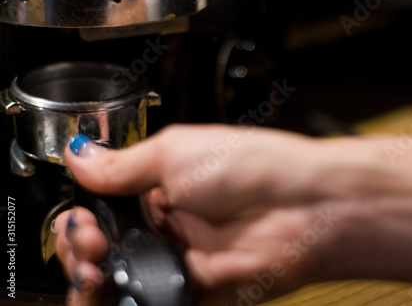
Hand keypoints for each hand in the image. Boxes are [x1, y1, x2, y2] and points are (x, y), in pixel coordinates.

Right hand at [54, 124, 336, 304]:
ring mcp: (179, 257)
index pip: (102, 207)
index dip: (80, 217)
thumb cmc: (254, 167)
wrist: (304, 206)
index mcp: (160, 185)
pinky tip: (112, 289)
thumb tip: (80, 156)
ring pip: (119, 278)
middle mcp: (166, 222)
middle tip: (88, 241)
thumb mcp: (176, 150)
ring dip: (93, 277)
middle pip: (103, 247)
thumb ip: (122, 164)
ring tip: (94, 266)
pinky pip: (150, 299)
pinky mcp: (194, 289)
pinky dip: (126, 298)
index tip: (77, 219)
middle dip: (81, 247)